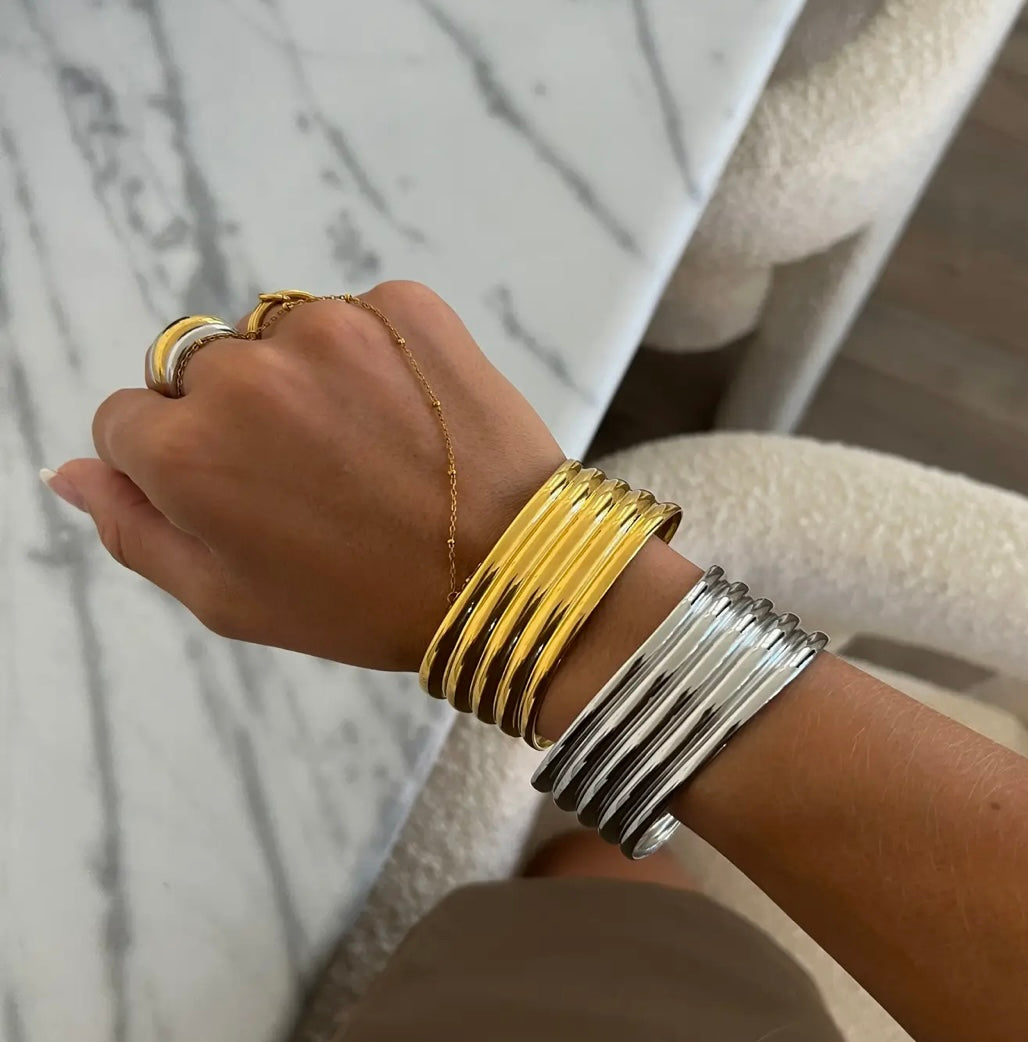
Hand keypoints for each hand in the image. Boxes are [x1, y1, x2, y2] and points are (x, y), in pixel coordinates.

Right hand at [46, 282, 563, 669]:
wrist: (512, 571)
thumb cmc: (363, 603)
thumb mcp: (230, 600)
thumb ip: (134, 530)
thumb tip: (68, 469)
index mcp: (186, 448)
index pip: (126, 416)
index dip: (178, 460)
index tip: (239, 491)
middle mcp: (244, 371)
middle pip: (201, 371)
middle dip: (239, 417)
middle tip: (316, 476)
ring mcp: (331, 325)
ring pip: (276, 336)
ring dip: (303, 378)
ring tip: (368, 445)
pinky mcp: (404, 303)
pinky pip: (357, 316)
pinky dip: (372, 354)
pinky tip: (410, 413)